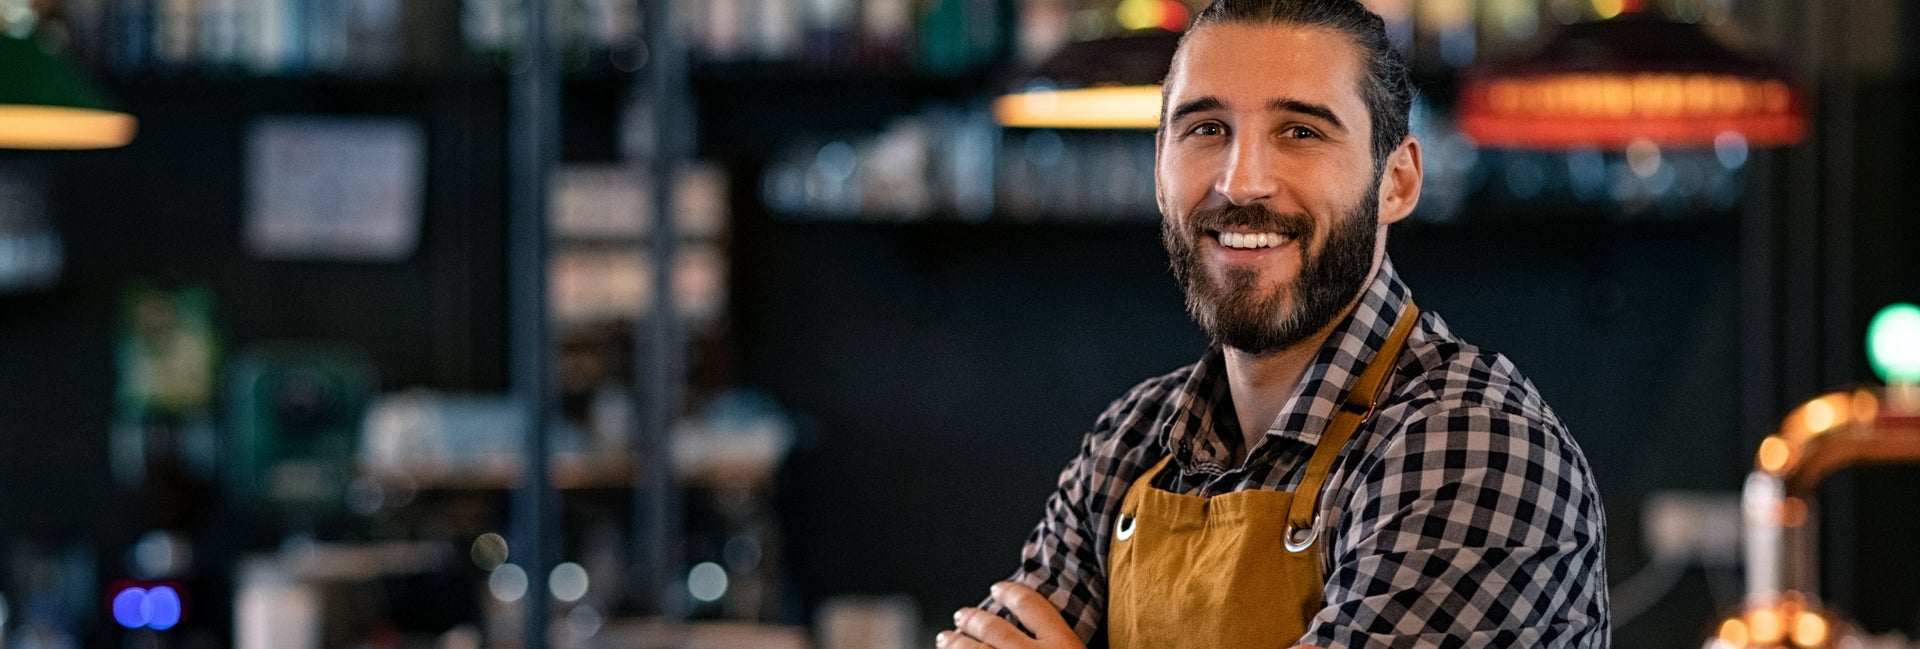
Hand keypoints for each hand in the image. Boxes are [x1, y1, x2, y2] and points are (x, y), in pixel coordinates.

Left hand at [937, 581, 1084, 648]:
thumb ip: (1069, 646)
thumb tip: (1056, 634)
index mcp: (1064, 647)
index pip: (1032, 606)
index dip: (1011, 593)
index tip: (998, 587)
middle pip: (995, 629)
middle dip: (973, 619)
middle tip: (960, 615)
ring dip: (956, 643)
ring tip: (945, 638)